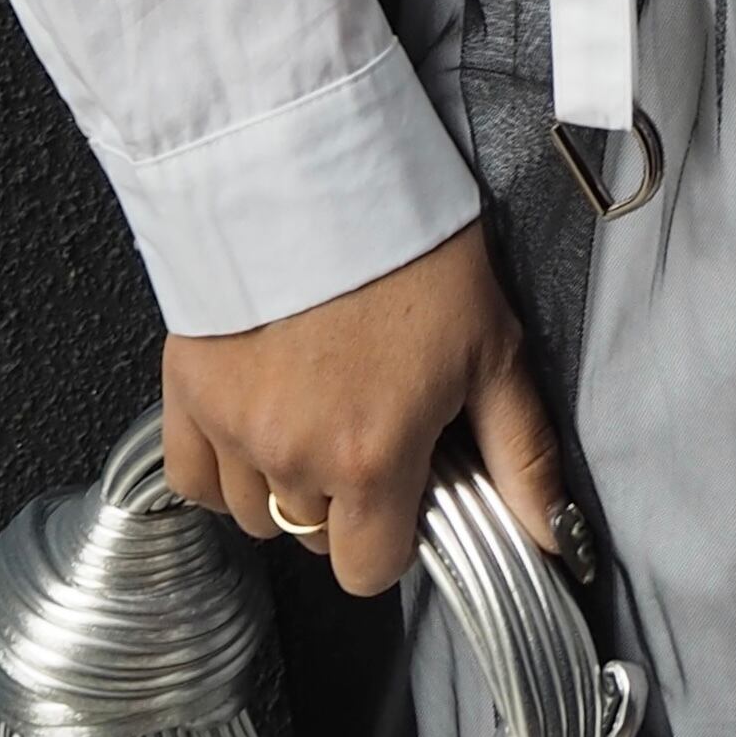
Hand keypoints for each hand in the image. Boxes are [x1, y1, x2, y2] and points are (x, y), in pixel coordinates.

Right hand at [160, 218, 566, 598]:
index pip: (369, 568)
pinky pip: (193, 479)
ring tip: (316, 408)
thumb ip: (519, 453)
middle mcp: (293, 456)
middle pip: (315, 535)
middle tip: (366, 425)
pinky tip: (258, 423)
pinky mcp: (185, 393)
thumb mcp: (491, 346)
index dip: (394, 534)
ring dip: (286, 479)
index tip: (405, 484)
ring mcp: (233, 428)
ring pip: (255, 511)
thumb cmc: (411, 250)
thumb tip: (550, 535)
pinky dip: (223, 465)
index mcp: (371, 456)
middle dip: (345, 498)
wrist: (321, 168)